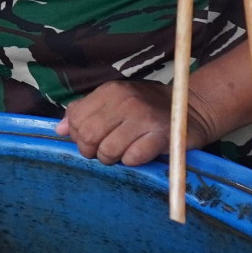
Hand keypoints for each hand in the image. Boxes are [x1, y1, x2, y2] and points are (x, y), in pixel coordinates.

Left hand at [55, 79, 213, 166]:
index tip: (91, 140)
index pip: (77, 118)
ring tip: (123, 152)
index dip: (78, 136)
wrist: (192, 108)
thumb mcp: (115, 102)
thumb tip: (59, 129)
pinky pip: (132, 159)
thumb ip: (85, 113)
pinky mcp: (161, 136)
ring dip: (113, 158)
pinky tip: (140, 152)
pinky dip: (133, 161)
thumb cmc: (147, 107)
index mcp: (110, 91)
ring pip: (108, 151)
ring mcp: (143, 118)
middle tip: (104, 152)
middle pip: (89, 136)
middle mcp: (125, 101)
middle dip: (92, 151)